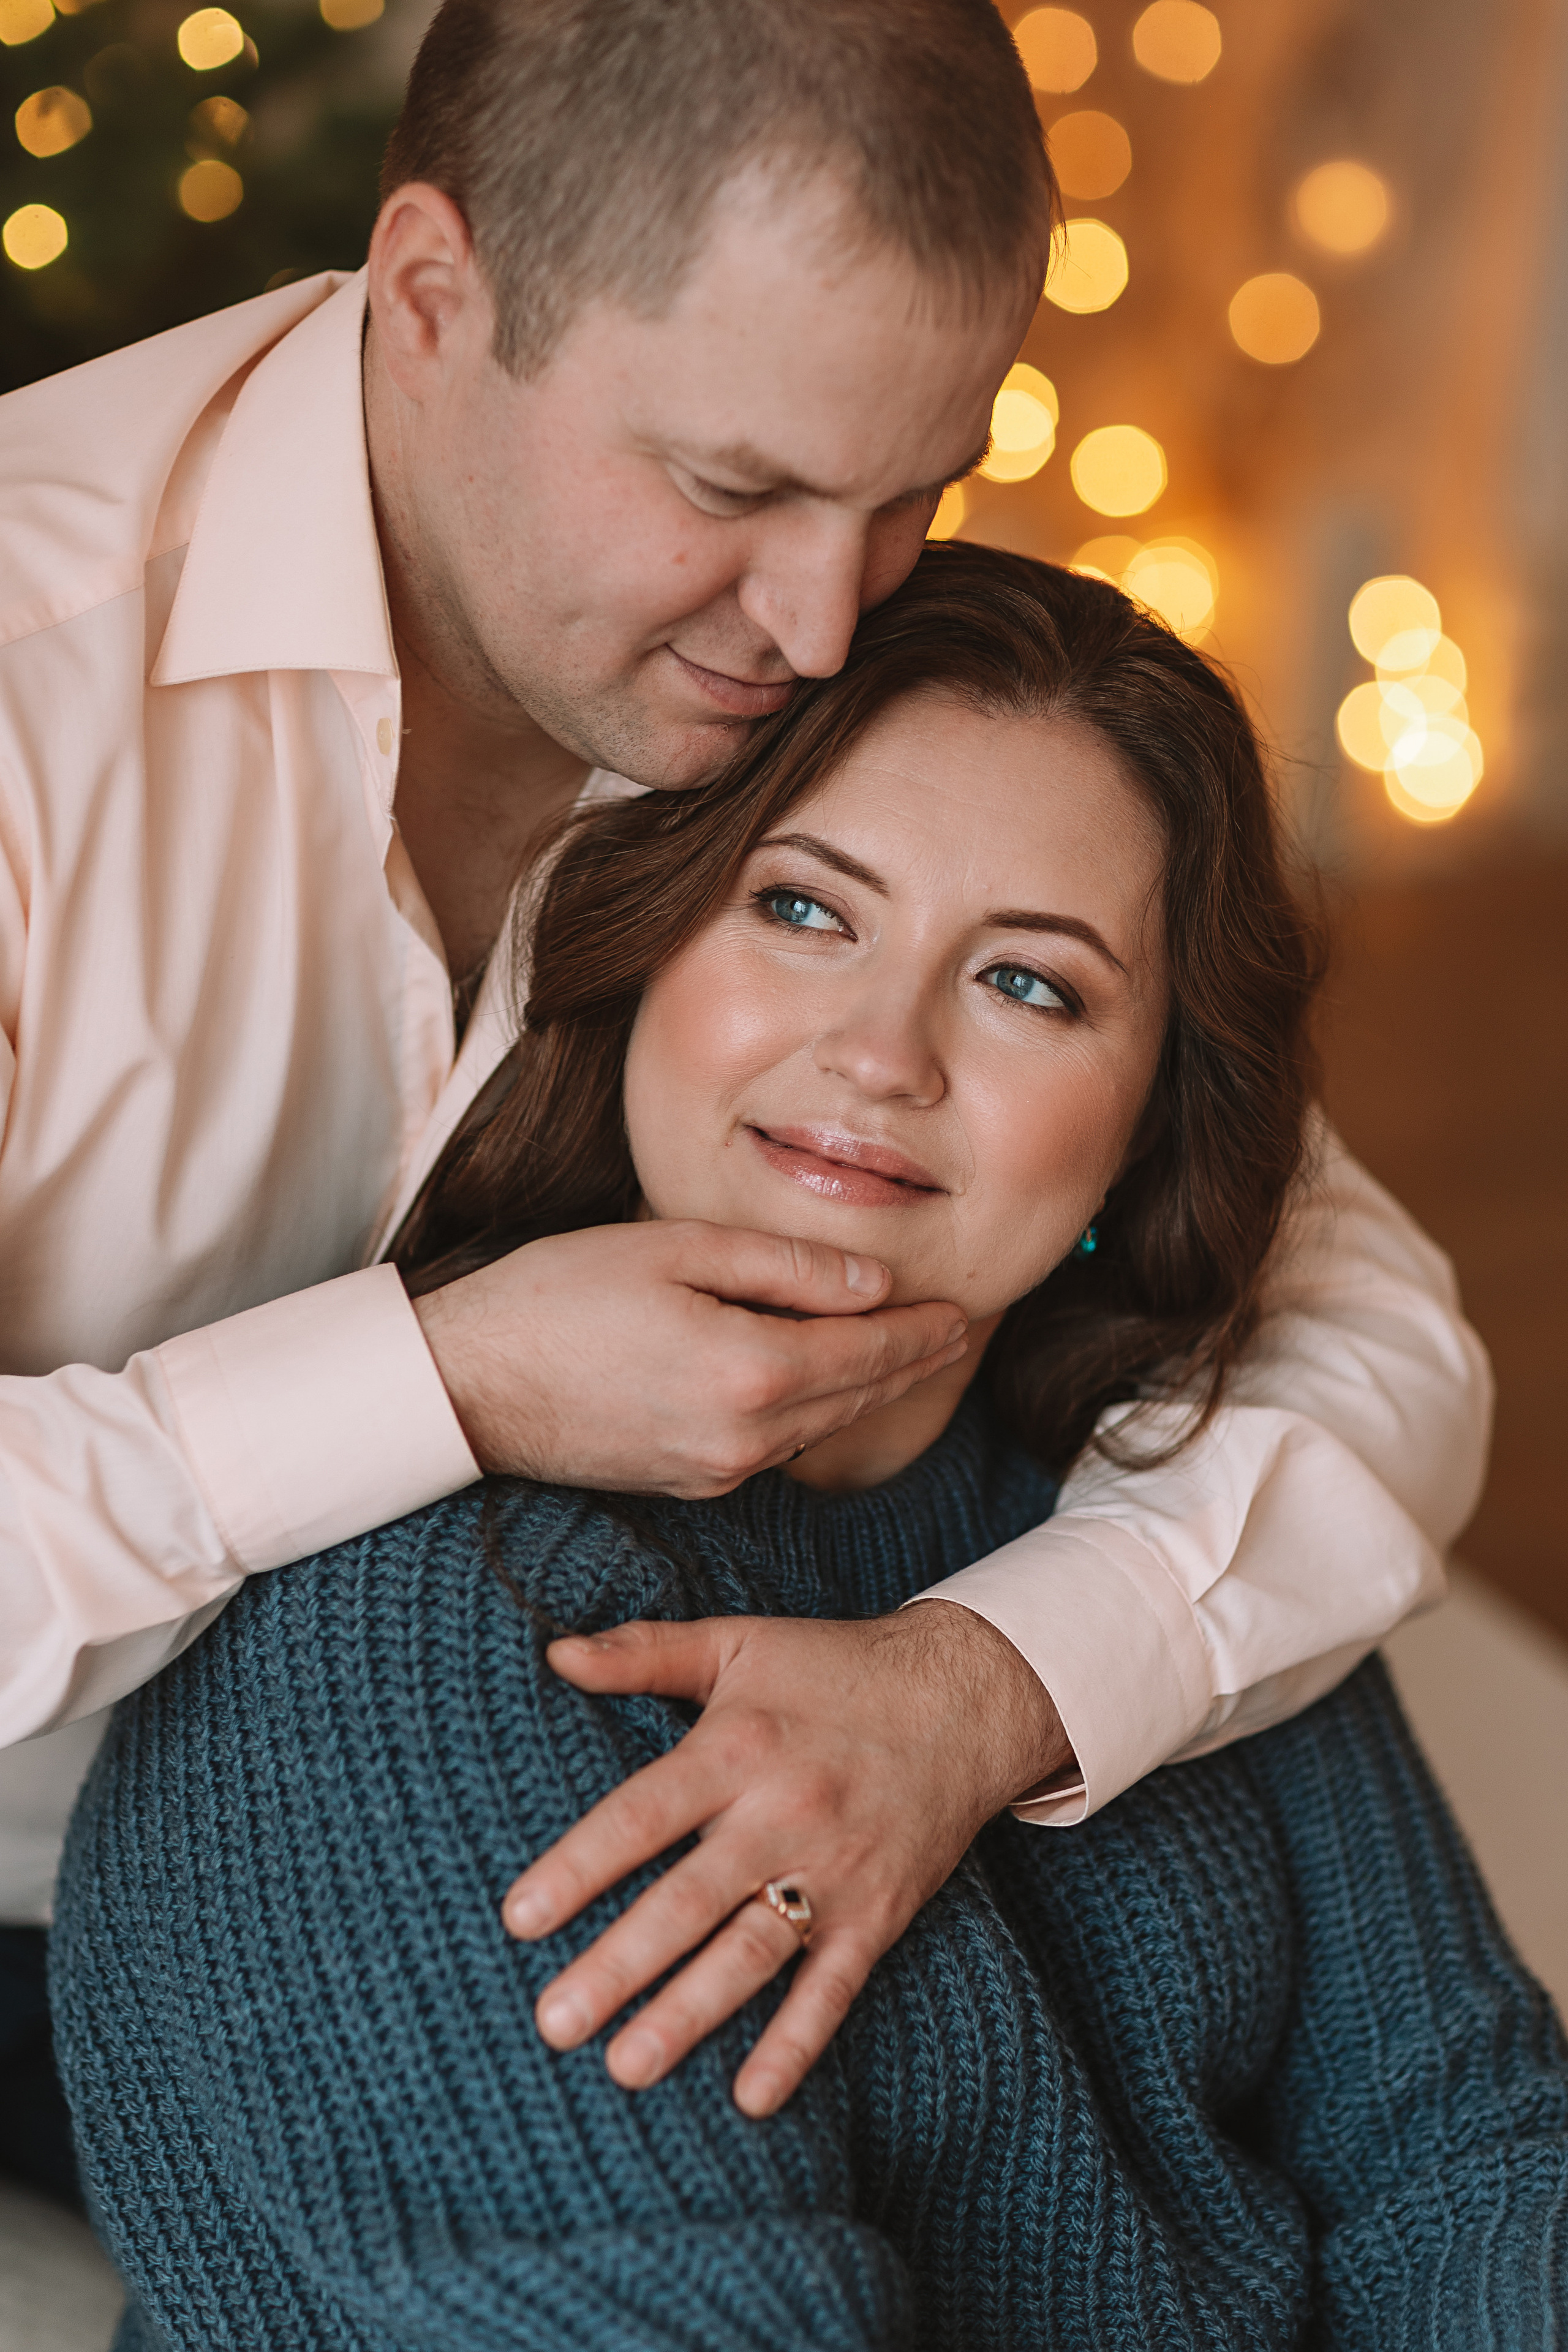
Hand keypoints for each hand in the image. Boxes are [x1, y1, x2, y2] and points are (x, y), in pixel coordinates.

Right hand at [413, 1220, 966, 1494]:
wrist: (466, 1383)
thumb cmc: (557, 1296)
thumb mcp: (675, 1249)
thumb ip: (784, 1267)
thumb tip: (872, 1284)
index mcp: (751, 1371)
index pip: (868, 1349)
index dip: (921, 1329)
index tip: (960, 1310)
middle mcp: (746, 1437)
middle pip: (856, 1395)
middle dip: (910, 1362)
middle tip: (954, 1332)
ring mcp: (718, 1469)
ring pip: (820, 1425)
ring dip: (865, 1389)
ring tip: (903, 1353)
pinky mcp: (690, 1482)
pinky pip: (775, 1444)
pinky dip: (812, 1412)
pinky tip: (821, 1384)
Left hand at [502, 1602, 1070, 2114]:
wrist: (966, 1697)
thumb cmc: (833, 1669)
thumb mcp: (737, 1643)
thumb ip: (643, 1651)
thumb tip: (552, 1651)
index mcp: (737, 1749)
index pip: (644, 1815)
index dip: (581, 1864)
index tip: (519, 1917)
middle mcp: (782, 1814)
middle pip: (689, 1899)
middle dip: (620, 1964)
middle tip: (554, 2022)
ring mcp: (833, 1871)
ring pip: (752, 1952)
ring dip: (689, 2013)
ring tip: (626, 2066)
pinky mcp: (877, 1914)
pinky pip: (833, 1988)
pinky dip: (797, 2043)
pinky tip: (751, 2097)